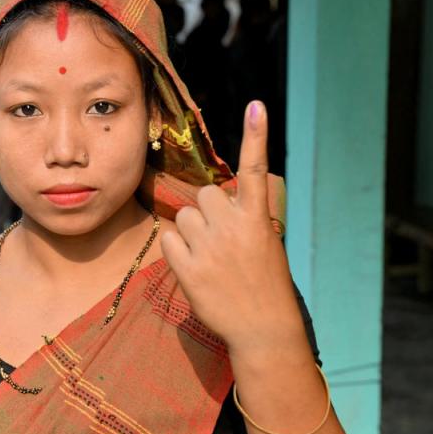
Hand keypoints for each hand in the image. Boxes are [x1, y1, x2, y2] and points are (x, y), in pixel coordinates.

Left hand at [160, 101, 305, 357]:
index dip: (255, 136)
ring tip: (210, 258)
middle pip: (204, 195)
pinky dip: (176, 251)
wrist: (262, 328)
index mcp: (257, 220)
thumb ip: (242, 219)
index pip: (254, 171)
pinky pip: (168, 240)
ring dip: (192, 232)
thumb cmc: (264, 284)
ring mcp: (209, 247)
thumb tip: (212, 202)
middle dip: (208, 212)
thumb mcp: (264, 244)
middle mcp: (233, 228)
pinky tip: (194, 268)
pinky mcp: (188, 268)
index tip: (256, 105)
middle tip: (222, 240)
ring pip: (184, 216)